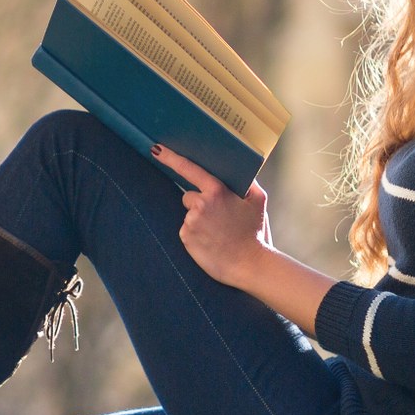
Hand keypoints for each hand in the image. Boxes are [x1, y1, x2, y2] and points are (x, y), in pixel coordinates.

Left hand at [150, 145, 272, 286]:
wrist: (249, 265)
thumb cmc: (255, 233)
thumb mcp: (258, 201)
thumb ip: (248, 182)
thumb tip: (240, 172)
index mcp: (216, 191)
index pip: (189, 169)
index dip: (171, 158)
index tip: (156, 149)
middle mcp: (200, 204)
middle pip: (189, 196)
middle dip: (200, 203)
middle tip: (220, 218)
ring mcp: (191, 221)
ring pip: (189, 214)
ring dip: (199, 220)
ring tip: (218, 233)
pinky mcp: (185, 237)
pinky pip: (187, 229)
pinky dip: (196, 234)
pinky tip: (211, 241)